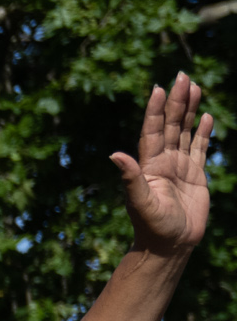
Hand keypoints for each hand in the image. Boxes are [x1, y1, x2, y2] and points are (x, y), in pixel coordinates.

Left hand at [110, 73, 212, 257]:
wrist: (170, 244)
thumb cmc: (153, 226)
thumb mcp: (141, 202)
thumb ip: (130, 179)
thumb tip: (115, 155)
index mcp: (149, 165)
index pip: (152, 131)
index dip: (155, 110)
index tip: (159, 88)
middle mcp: (163, 161)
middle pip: (171, 125)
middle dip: (176, 101)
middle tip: (183, 77)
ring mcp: (180, 166)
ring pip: (186, 132)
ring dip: (189, 110)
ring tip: (195, 87)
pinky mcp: (196, 175)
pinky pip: (200, 148)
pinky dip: (203, 132)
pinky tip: (206, 116)